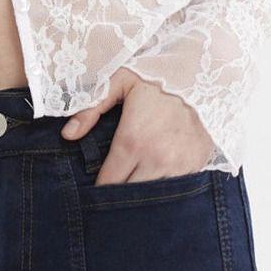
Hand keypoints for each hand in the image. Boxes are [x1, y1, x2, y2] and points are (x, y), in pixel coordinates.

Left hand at [59, 68, 216, 183]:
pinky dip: (166, 188)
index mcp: (132, 141)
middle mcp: (155, 158)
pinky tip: (159, 178)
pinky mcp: (197, 165)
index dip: (100, 188)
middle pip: (130, 195)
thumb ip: (91, 107)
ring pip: (154, 196)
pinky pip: (177, 188)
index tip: (97, 187)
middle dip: (119, 196)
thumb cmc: (157, 77)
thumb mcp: (119, 80)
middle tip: (114, 190)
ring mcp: (179, 165)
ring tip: (135, 186)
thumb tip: (68, 134)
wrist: (202, 74)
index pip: (109, 183)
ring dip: (143, 194)